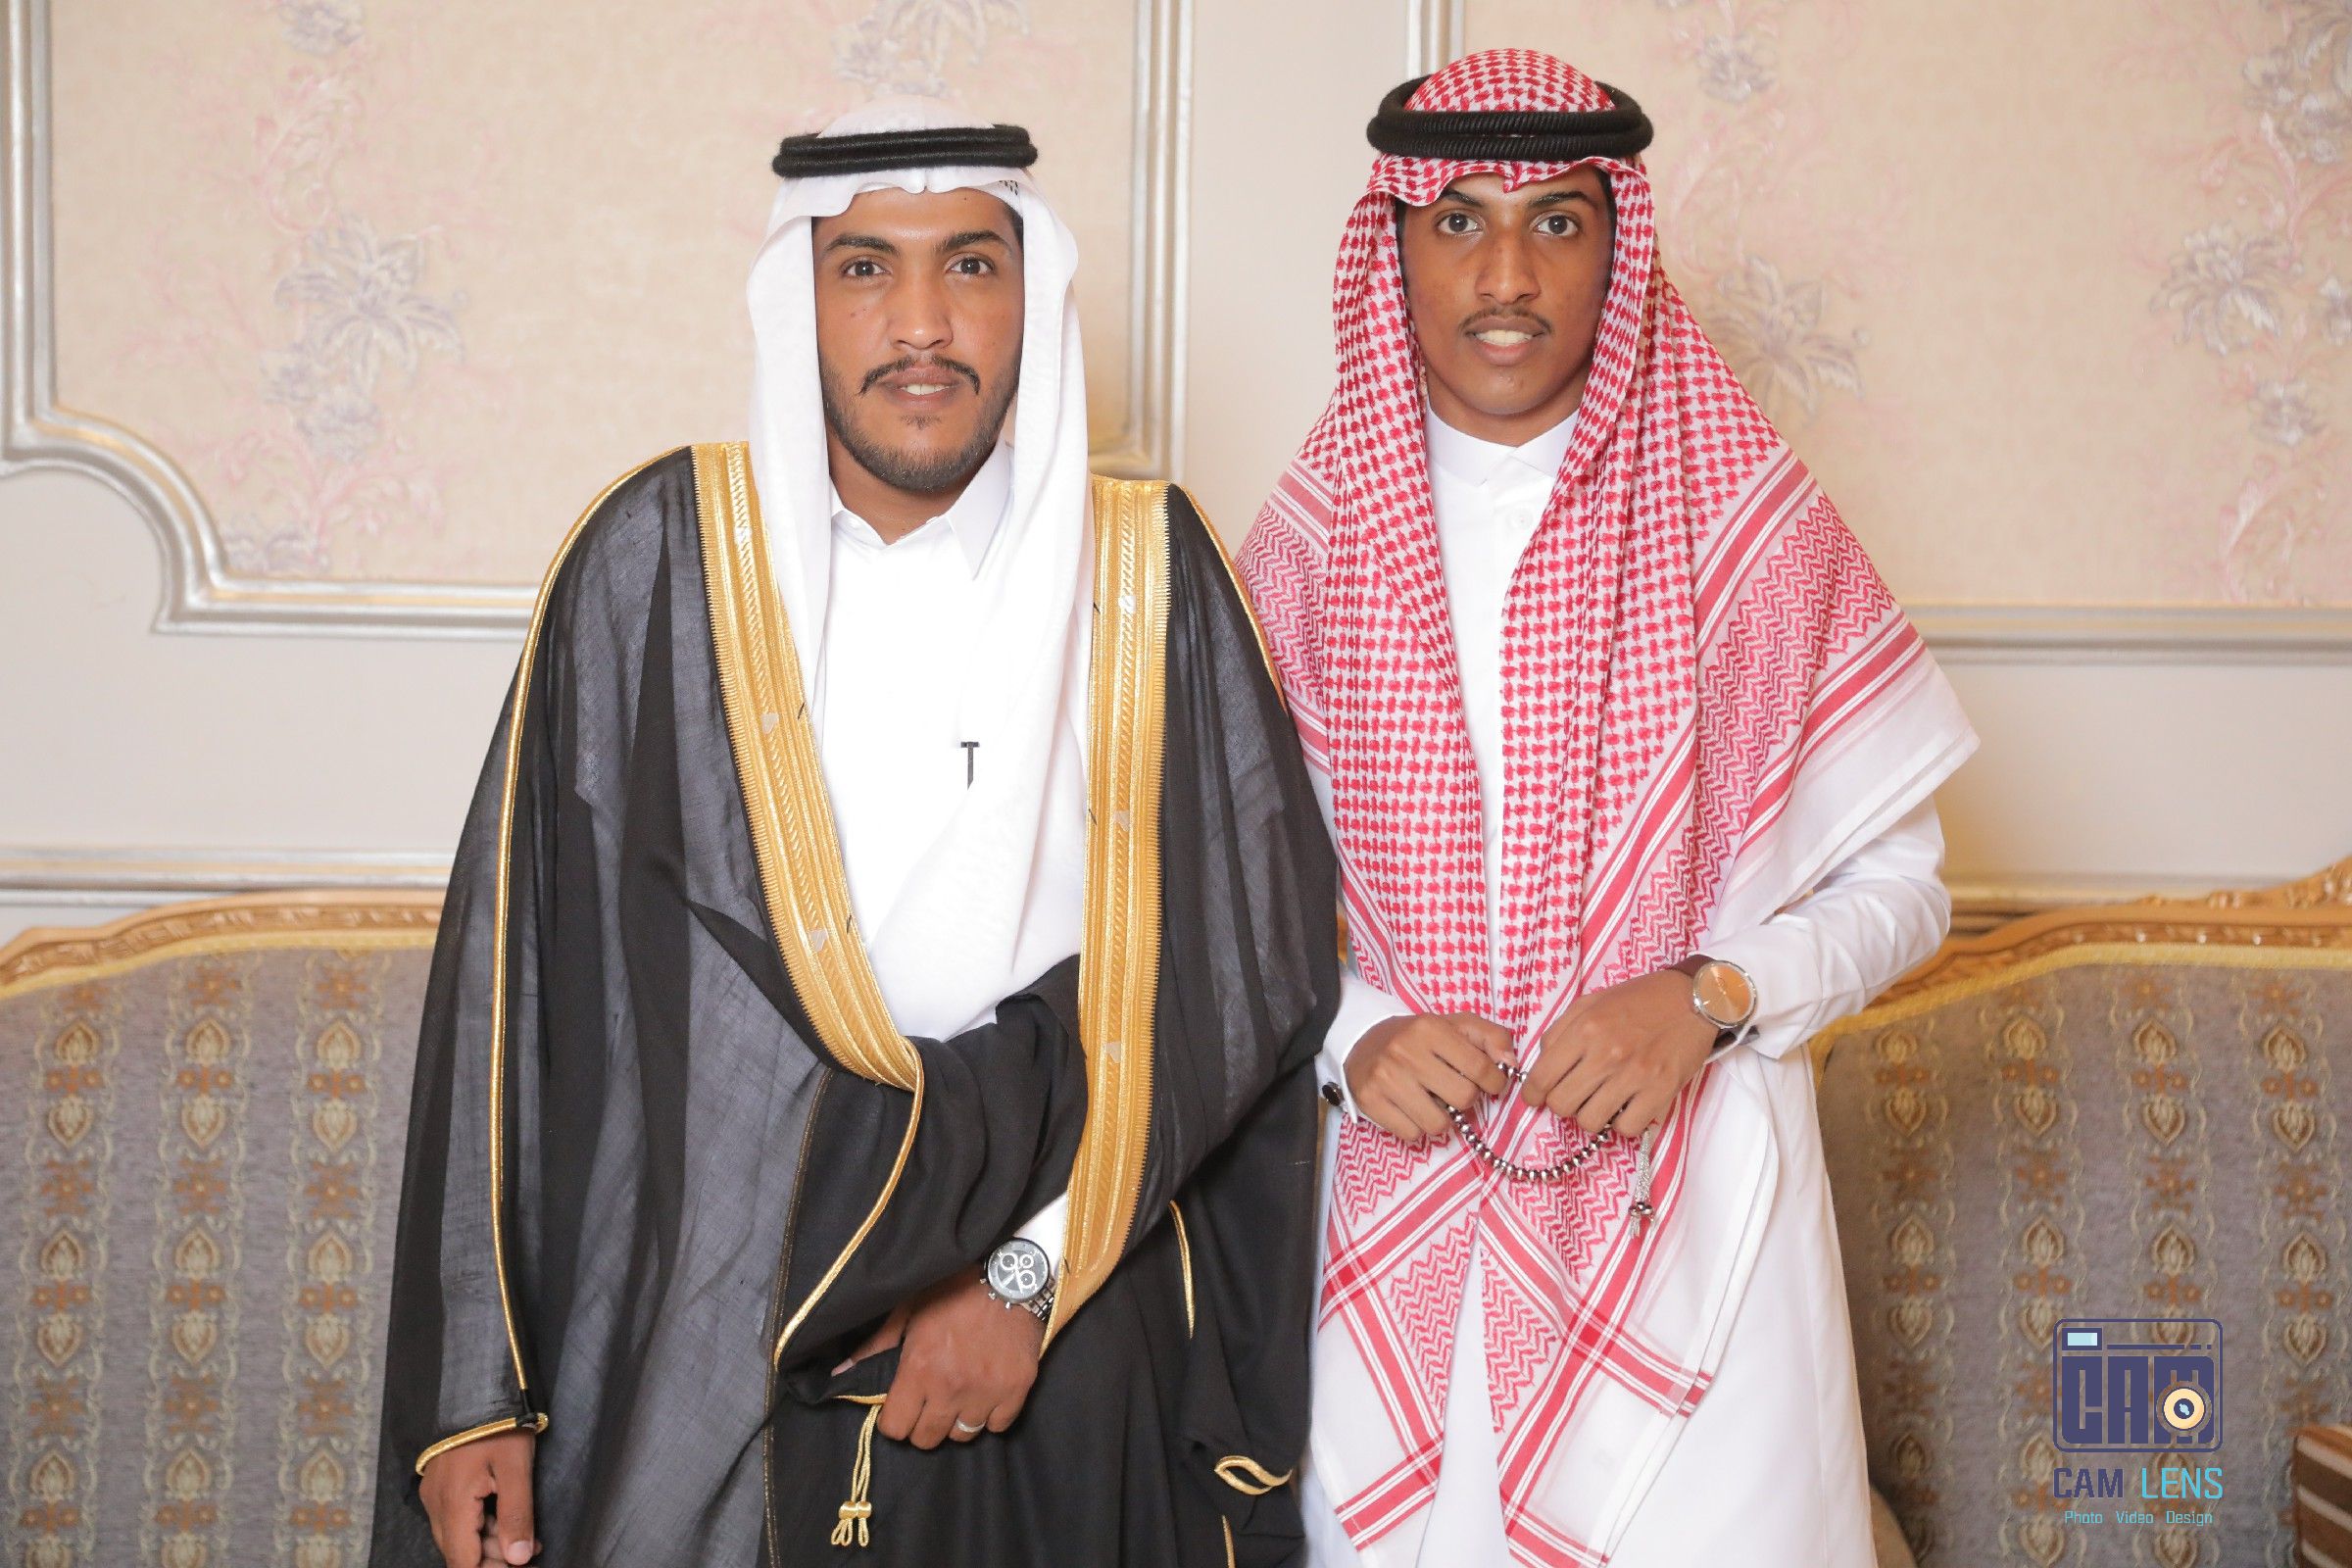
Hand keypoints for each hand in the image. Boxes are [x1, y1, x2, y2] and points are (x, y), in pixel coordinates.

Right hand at [419, 1429, 536, 1567]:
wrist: (476, 1386)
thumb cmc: (499, 1425)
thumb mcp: (516, 1469)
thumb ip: (517, 1516)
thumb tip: (518, 1559)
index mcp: (452, 1505)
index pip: (462, 1563)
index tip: (520, 1566)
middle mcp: (436, 1504)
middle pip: (460, 1552)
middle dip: (494, 1559)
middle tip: (531, 1554)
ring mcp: (436, 1493)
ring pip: (460, 1536)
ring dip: (491, 1543)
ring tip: (530, 1541)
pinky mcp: (442, 1483)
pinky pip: (458, 1517)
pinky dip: (483, 1525)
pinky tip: (509, 1520)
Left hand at [858, 1267, 1043, 1448]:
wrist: (1010, 1275)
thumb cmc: (952, 1290)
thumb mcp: (906, 1311)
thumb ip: (874, 1347)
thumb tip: (839, 1374)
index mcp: (920, 1368)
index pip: (896, 1428)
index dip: (894, 1420)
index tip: (901, 1407)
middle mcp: (951, 1387)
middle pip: (928, 1439)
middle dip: (922, 1424)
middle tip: (928, 1402)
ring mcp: (987, 1391)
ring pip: (963, 1436)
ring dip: (956, 1421)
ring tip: (958, 1396)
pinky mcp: (1017, 1389)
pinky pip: (997, 1426)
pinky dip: (989, 1416)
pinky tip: (984, 1394)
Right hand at [1343, 1013, 1515, 1143]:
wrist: (1363, 1042)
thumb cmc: (1419, 1037)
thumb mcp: (1455, 1025)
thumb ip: (1491, 1036)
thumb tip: (1511, 1063)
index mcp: (1430, 1029)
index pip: (1480, 1067)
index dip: (1495, 1081)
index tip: (1489, 1082)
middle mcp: (1406, 1052)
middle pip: (1463, 1098)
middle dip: (1465, 1099)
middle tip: (1454, 1090)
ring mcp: (1386, 1079)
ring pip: (1438, 1124)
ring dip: (1441, 1118)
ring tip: (1432, 1101)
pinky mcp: (1370, 1102)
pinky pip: (1412, 1135)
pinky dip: (1416, 1127)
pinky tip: (1411, 1109)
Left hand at [1518, 968, 1718, 1138]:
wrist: (1693, 999)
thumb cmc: (1639, 999)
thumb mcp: (1590, 1002)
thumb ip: (1560, 1031)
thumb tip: (1541, 1064)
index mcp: (1585, 1029)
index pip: (1542, 1077)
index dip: (1532, 1095)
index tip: (1536, 1098)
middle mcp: (1606, 1054)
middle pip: (1562, 1105)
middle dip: (1562, 1104)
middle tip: (1574, 1095)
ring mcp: (1635, 1075)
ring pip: (1590, 1122)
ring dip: (1591, 1115)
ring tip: (1602, 1101)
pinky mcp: (1661, 1091)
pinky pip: (1627, 1129)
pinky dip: (1622, 1124)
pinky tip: (1626, 1107)